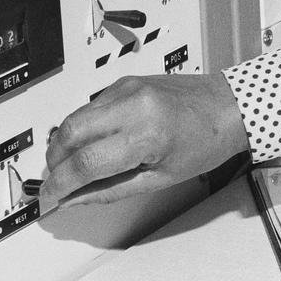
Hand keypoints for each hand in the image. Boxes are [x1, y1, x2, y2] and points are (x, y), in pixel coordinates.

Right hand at [42, 73, 249, 214]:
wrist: (230, 106)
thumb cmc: (208, 141)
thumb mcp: (162, 178)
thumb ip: (111, 190)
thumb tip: (75, 199)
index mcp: (147, 134)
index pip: (85, 163)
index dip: (60, 185)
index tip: (50, 199)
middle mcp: (134, 105)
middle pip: (68, 135)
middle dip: (55, 163)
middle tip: (59, 183)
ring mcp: (127, 89)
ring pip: (73, 118)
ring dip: (64, 145)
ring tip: (74, 167)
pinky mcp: (125, 82)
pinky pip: (89, 106)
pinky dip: (82, 128)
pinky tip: (92, 144)